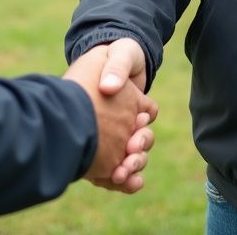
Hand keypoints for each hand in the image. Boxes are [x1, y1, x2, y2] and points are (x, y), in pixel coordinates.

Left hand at [63, 46, 157, 192]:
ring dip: (129, 169)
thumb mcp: (118, 54)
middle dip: (139, 154)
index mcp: (137, 102)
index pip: (149, 116)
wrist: (88, 66)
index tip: (137, 123)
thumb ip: (117, 67)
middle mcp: (129, 123)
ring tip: (119, 174)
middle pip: (142, 144)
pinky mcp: (100, 150)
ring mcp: (115, 138)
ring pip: (130, 160)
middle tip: (129, 154)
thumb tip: (110, 87)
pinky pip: (112, 168)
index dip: (145, 124)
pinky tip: (114, 182)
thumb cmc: (109, 57)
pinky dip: (117, 179)